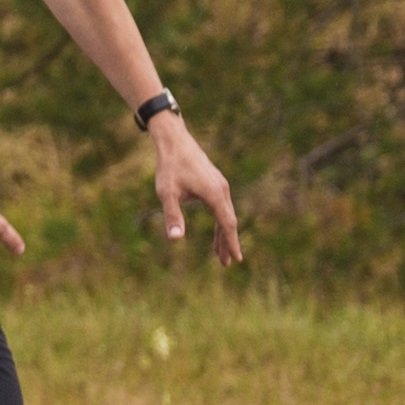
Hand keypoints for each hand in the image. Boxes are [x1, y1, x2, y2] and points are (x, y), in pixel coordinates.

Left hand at [148, 112, 245, 264]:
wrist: (174, 140)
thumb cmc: (170, 166)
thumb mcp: (167, 193)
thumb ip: (173, 215)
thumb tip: (175, 238)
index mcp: (214, 194)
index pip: (227, 224)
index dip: (231, 243)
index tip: (237, 259)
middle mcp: (221, 190)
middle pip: (228, 221)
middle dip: (227, 243)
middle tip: (226, 263)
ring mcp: (220, 185)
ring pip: (225, 214)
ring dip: (223, 234)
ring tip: (219, 254)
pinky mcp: (215, 182)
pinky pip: (221, 206)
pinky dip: (220, 221)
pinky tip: (216, 230)